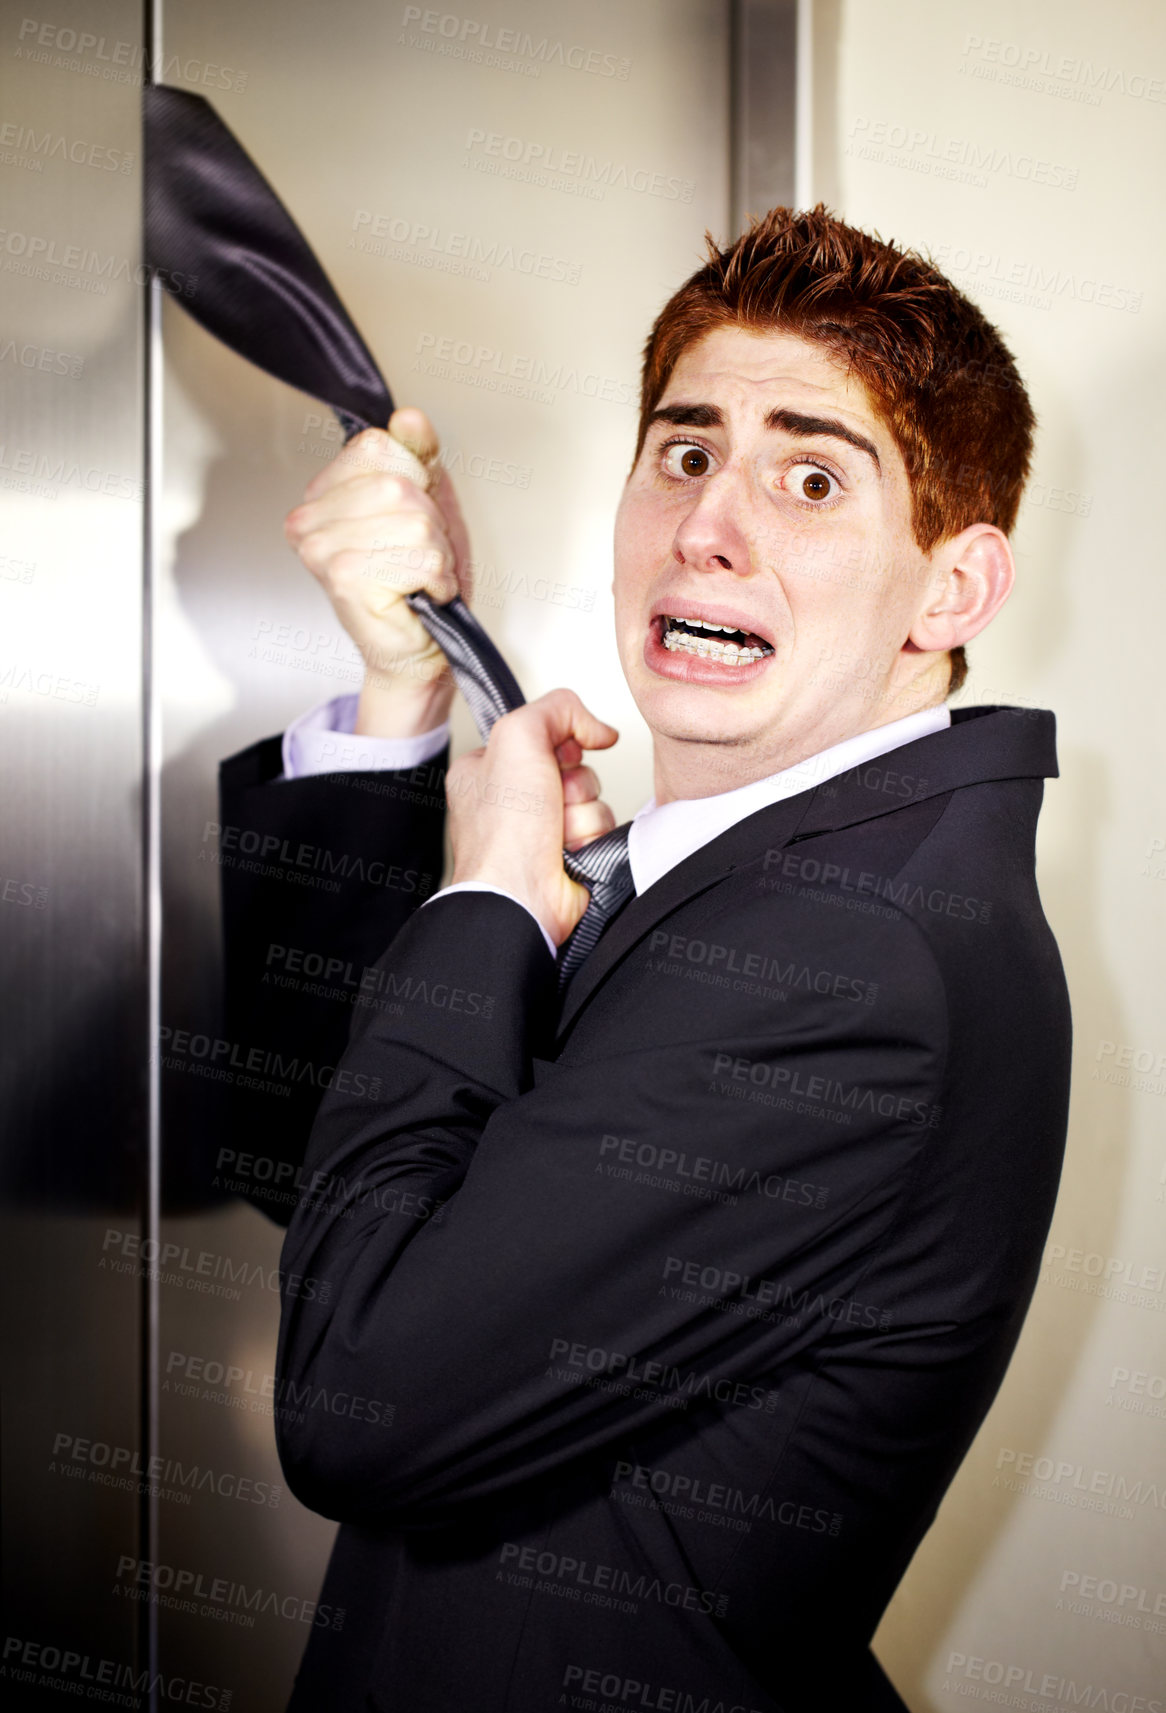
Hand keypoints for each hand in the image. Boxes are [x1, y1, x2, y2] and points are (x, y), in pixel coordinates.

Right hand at [283, 408, 471, 736]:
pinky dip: (436, 580)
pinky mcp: (345, 579)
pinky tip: (419, 595)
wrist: (420, 650)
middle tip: (418, 558)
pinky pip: (421, 556)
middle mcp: (310, 521)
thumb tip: (408, 417)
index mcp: (322, 494)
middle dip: (430, 524)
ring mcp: (322, 550)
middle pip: (400, 485)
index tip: (412, 518)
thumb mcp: (428, 504)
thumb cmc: (419, 586)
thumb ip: (416, 456)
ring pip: (415, 521)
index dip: (416, 479)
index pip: (379, 445)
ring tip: (418, 578)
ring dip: (436, 555)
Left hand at [447, 690, 618, 945]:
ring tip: (557, 833)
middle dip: (573, 782)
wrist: (522, 897)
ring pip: (591, 798)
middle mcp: (511, 801)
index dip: (558, 742)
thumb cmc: (504, 832)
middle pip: (573, 767)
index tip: (555, 754)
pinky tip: (570, 850)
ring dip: (582, 812)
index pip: (541, 735)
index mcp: (486, 770)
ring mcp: (540, 830)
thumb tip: (595, 726)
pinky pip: (601, 827)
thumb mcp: (518, 736)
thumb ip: (556, 708)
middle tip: (551, 800)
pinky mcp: (569, 853)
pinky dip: (591, 836)